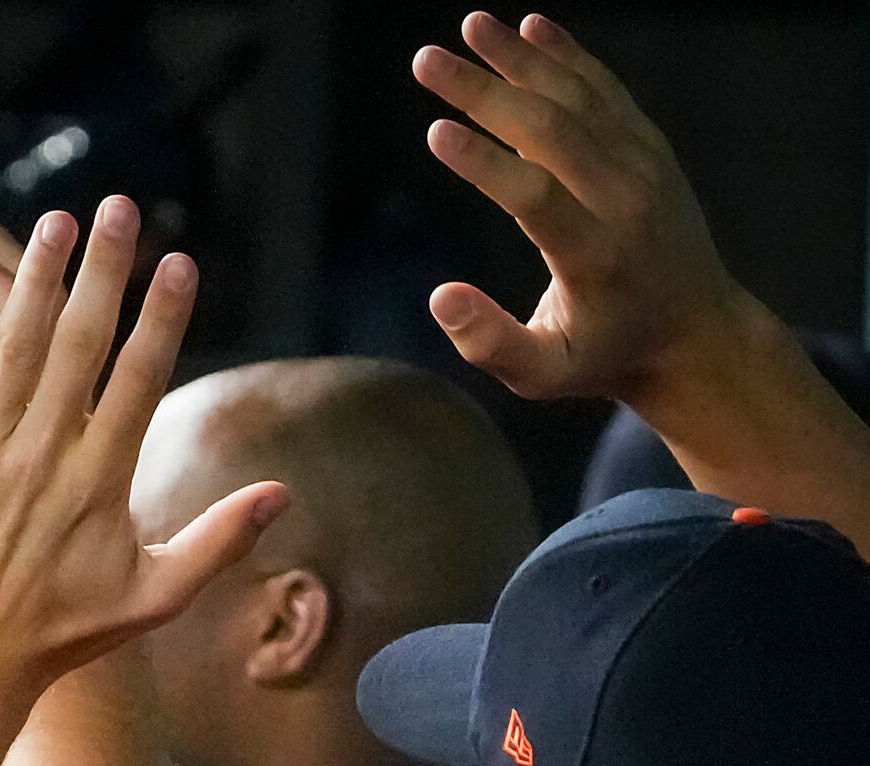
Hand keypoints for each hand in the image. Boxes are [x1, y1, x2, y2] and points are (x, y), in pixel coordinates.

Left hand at [0, 199, 289, 691]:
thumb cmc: (59, 633)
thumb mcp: (153, 597)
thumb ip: (218, 541)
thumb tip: (283, 494)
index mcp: (100, 481)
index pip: (140, 379)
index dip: (162, 317)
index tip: (179, 262)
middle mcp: (43, 455)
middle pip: (79, 344)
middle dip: (102, 270)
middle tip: (116, 209)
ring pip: (15, 347)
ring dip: (36, 279)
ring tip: (55, 223)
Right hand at [415, 11, 750, 402]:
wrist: (695, 332)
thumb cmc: (602, 356)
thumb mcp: (541, 376)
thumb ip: (489, 342)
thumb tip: (439, 295)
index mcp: (594, 256)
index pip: (534, 196)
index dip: (483, 163)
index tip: (434, 130)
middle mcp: (624, 199)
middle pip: (550, 129)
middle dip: (483, 91)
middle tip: (425, 60)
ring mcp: (643, 166)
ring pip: (577, 97)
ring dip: (519, 58)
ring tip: (469, 26)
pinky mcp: (650, 148)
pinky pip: (606, 90)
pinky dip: (568, 56)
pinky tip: (529, 29)